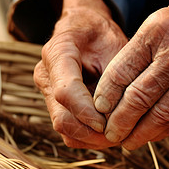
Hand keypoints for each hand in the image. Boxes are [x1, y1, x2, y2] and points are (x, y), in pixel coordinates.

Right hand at [34, 0, 127, 148]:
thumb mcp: (116, 45)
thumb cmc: (104, 35)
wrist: (85, 29)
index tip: (111, 123)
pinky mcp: (55, 107)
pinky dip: (90, 138)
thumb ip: (116, 78)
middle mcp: (46, 76)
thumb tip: (122, 113)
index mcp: (57, 53)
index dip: (88, 112)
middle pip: (62, 119)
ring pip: (65, 131)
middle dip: (93, 132)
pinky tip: (111, 131)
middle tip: (122, 133)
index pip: (66, 92)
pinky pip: (69, 133)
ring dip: (93, 139)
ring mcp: (48, 93)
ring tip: (120, 133)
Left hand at [93, 0, 168, 149]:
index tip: (98, 108)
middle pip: (139, 99)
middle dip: (119, 122)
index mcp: (158, 32)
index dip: (106, 95)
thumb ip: (142, 48)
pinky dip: (167, 129)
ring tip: (127, 141)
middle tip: (108, 134)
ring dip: (141, 134)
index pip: (121, 72)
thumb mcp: (164, 16)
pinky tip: (154, 135)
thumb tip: (120, 81)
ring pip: (163, 115)